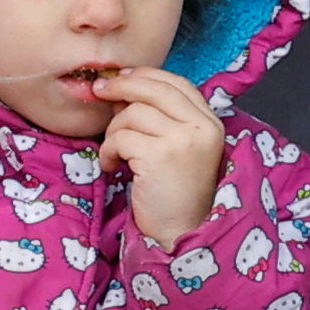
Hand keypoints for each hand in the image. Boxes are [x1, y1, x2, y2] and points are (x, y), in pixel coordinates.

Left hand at [96, 63, 227, 245]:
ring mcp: (183, 140)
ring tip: (115, 155)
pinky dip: (108, 151)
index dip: (144, 76)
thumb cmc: (173, 192)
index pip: (176, 82)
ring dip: (112, 133)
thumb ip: (158, 117)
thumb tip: (119, 88)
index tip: (120, 79)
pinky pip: (120, 137)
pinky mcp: (160, 155)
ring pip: (132, 114)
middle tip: (99, 92)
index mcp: (210, 122)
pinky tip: (113, 167)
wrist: (179, 232)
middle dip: (120, 86)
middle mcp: (202, 126)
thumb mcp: (176, 148)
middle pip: (153, 88)